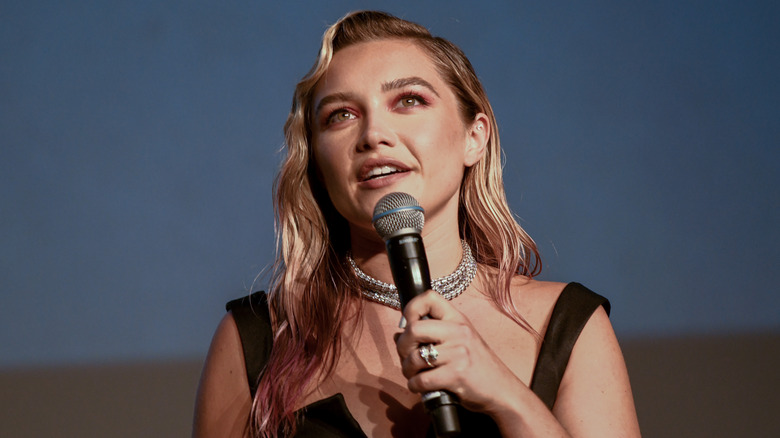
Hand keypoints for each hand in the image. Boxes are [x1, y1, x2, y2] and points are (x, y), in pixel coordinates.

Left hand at [394, 290, 523, 415]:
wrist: (502, 390)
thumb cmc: (477, 366)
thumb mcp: (461, 340)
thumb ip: (433, 334)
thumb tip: (398, 335)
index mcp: (458, 319)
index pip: (429, 297)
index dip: (411, 309)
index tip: (408, 325)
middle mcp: (459, 332)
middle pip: (414, 328)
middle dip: (402, 346)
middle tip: (406, 356)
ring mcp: (458, 353)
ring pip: (415, 357)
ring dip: (407, 370)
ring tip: (413, 375)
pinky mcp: (456, 375)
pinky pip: (422, 380)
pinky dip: (414, 386)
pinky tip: (419, 386)